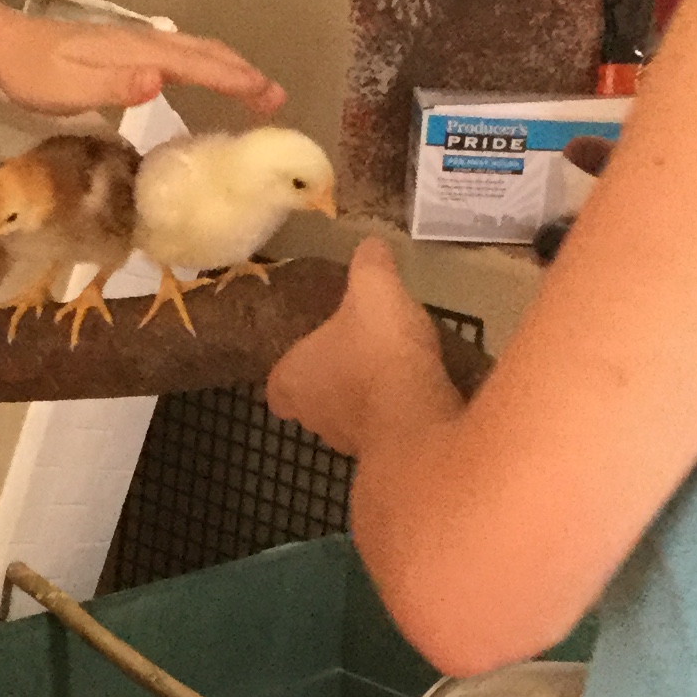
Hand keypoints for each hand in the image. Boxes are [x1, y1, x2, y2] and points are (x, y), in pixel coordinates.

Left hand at [0, 15, 286, 119]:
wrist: (3, 45)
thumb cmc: (33, 74)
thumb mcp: (68, 89)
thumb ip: (115, 87)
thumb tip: (160, 81)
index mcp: (136, 53)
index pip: (196, 66)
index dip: (233, 80)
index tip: (267, 97)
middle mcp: (143, 42)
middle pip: (203, 54)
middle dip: (243, 74)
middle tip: (277, 100)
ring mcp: (134, 43)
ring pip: (193, 51)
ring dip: (228, 68)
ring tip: (256, 89)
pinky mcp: (125, 49)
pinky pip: (179, 55)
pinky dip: (205, 65)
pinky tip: (204, 76)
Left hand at [267, 236, 457, 457]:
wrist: (418, 414)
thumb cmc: (379, 351)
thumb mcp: (374, 289)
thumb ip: (368, 264)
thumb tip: (370, 244)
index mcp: (293, 380)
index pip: (277, 386)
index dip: (291, 372)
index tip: (310, 355)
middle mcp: (313, 417)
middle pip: (311, 401)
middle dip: (329, 381)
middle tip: (353, 354)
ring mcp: (347, 442)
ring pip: (346, 418)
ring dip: (362, 398)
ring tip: (386, 368)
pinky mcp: (384, 453)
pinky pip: (382, 430)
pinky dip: (392, 413)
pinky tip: (412, 390)